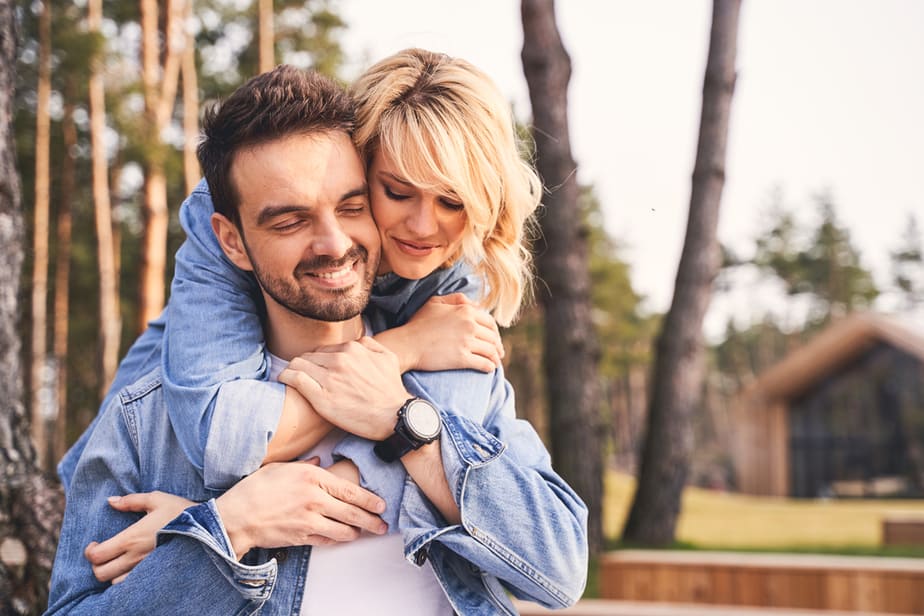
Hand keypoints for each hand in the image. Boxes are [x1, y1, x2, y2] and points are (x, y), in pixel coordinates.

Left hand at [84, 491, 193, 583]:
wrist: (206, 528)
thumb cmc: (181, 511)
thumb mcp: (156, 499)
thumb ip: (131, 501)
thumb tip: (111, 501)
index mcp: (132, 538)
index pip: (98, 556)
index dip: (90, 552)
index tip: (94, 544)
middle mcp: (136, 557)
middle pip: (101, 574)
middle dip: (96, 565)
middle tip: (103, 553)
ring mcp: (146, 567)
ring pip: (115, 581)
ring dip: (112, 572)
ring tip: (118, 560)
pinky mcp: (156, 573)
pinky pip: (132, 584)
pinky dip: (126, 578)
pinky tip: (131, 567)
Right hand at [216, 460, 387, 559]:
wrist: (237, 516)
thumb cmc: (256, 488)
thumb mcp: (282, 468)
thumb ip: (306, 465)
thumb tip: (321, 460)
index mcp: (312, 478)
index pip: (349, 490)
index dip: (369, 499)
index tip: (381, 504)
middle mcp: (314, 499)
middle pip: (352, 512)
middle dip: (371, 520)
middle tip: (383, 524)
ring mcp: (309, 520)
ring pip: (343, 530)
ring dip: (357, 533)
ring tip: (366, 532)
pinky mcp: (302, 537)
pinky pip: (327, 540)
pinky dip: (337, 540)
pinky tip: (343, 537)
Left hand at [278, 337, 408, 440]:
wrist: (395, 416)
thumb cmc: (391, 390)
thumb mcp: (387, 357)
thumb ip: (370, 344)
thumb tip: (356, 342)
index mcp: (352, 349)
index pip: (322, 349)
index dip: (317, 360)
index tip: (314, 369)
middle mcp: (339, 360)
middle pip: (308, 356)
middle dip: (303, 364)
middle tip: (301, 374)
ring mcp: (329, 378)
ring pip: (297, 364)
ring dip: (292, 369)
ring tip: (289, 377)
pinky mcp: (321, 397)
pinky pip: (295, 379)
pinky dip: (286, 377)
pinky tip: (284, 380)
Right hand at [376, 293, 503, 372]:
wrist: (407, 344)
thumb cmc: (418, 324)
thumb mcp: (435, 303)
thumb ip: (456, 299)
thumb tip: (473, 303)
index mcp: (465, 310)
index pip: (489, 321)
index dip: (495, 331)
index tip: (495, 338)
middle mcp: (469, 325)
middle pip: (492, 337)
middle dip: (498, 346)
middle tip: (498, 353)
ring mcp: (466, 342)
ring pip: (490, 350)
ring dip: (496, 357)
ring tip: (495, 362)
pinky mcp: (462, 358)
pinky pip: (483, 363)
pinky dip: (489, 367)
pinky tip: (489, 369)